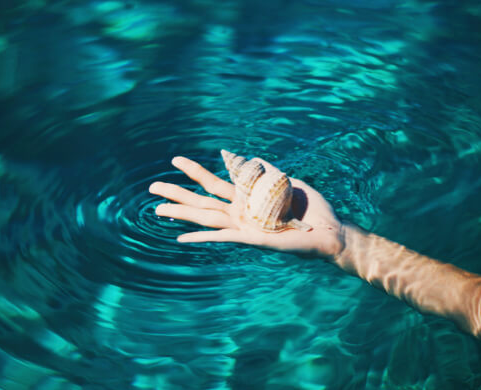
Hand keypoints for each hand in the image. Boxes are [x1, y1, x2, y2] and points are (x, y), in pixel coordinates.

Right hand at [149, 156, 344, 258]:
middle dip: (177, 192)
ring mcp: (244, 226)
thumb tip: (252, 157)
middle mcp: (241, 213)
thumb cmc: (312, 209)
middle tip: (152, 187)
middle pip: (202, 200)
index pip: (215, 183)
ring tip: (157, 207)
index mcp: (248, 198)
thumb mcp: (288, 181)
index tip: (176, 161)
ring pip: (206, 217)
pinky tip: (181, 239)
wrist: (329, 231)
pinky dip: (202, 238)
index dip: (196, 171)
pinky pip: (223, 236)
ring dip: (181, 212)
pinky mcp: (252, 238)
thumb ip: (269, 171)